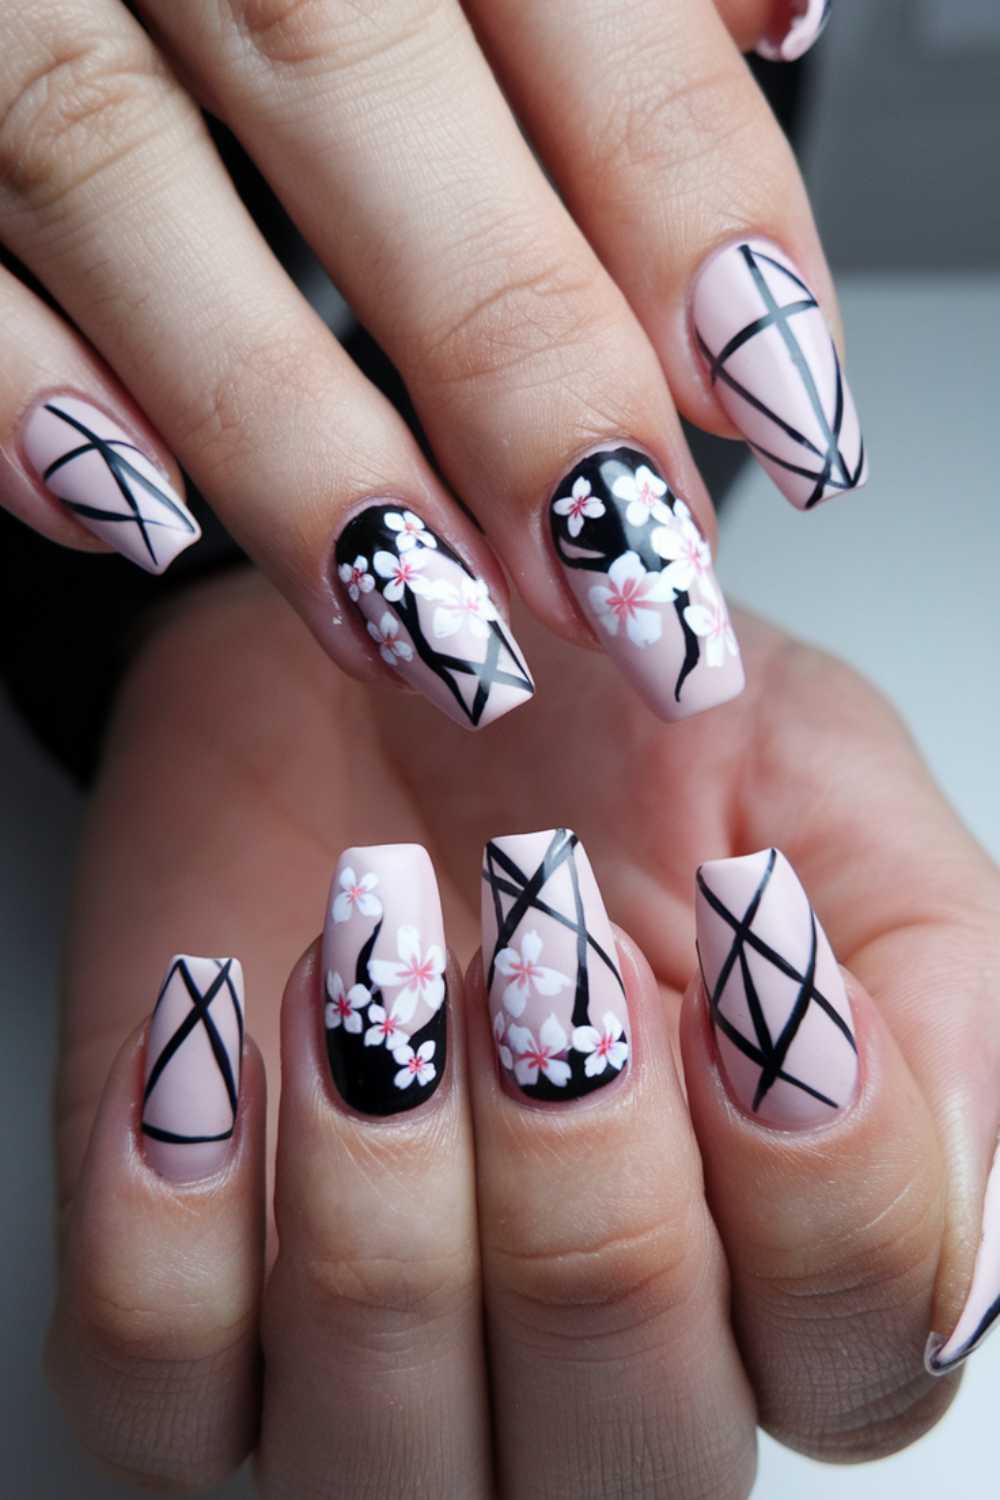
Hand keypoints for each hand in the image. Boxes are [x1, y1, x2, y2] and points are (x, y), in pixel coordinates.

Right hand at [2, 0, 860, 731]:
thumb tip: (772, 19)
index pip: (581, 11)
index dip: (699, 220)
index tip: (785, 418)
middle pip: (361, 90)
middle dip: (517, 367)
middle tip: (629, 583)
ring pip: (123, 180)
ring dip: (291, 441)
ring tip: (427, 624)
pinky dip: (21, 392)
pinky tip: (136, 520)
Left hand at [46, 570, 999, 1495]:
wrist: (374, 653)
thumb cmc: (603, 728)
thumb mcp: (817, 784)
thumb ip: (930, 969)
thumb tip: (948, 1171)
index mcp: (771, 1244)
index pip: (862, 1364)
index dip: (828, 1182)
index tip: (752, 939)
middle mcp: (584, 1343)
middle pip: (630, 1454)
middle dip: (588, 1191)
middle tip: (547, 938)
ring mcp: (372, 1345)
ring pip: (381, 1462)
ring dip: (381, 1194)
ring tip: (372, 941)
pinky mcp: (188, 1296)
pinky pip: (156, 1391)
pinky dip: (175, 1213)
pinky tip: (219, 1022)